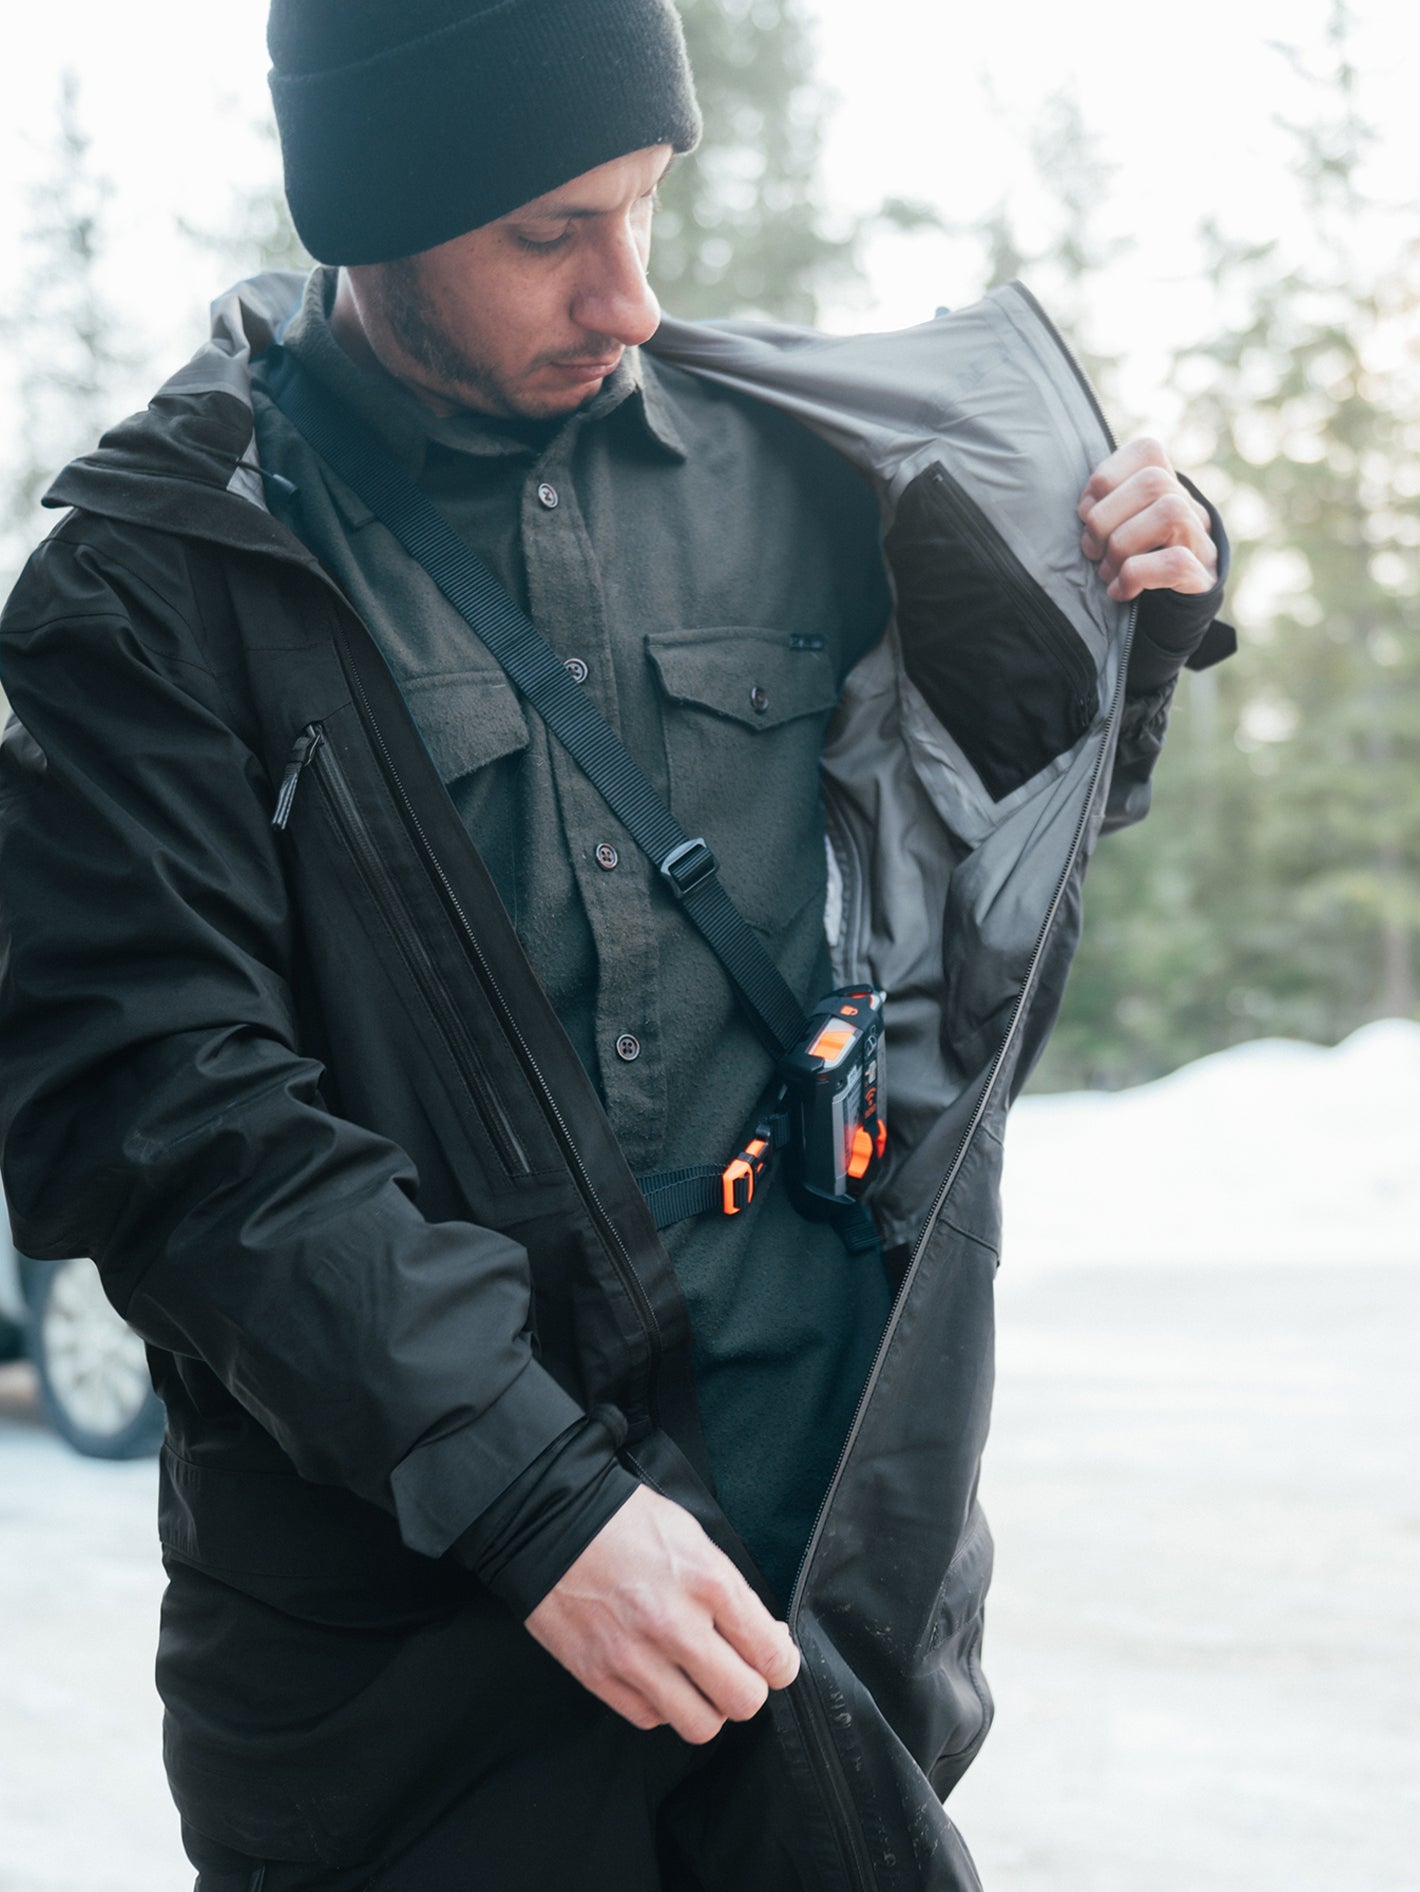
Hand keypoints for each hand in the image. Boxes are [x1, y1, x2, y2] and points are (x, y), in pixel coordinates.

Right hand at [524, 1484, 799, 1743]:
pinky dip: (662, 1706)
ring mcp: (634, 1656)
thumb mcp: (693, 1536)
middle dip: (748, 1688)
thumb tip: (764, 1635)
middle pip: (744, 1700)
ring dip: (707, 1707)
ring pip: (701, 1725)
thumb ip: (730, 1591)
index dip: (782, 1664)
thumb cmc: (624, 1521)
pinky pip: (651, 1719)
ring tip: (697, 1681)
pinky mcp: (599, 1676)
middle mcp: (675, 1625)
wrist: (550, 1520)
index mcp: (707, 1582)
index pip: (771, 1655)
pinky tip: (658, 1677)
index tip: (774, 1659)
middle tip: (736, 1670)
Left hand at [1078, 437, 1218, 601]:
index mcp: (1167, 486)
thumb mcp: (1116, 525)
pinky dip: (1136, 575)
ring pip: (1169, 514)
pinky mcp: (1201, 576)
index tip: (1086, 510)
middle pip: (1153, 482)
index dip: (1107, 477)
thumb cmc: (1132, 561)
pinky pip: (1176, 562)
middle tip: (1091, 549)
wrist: (1173, 610)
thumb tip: (1081, 505)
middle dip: (1106, 518)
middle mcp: (1189, 506)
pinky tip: (1120, 590)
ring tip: (1106, 571)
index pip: (1148, 451)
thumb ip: (1103, 504)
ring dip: (1121, 547)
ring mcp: (1200, 539)